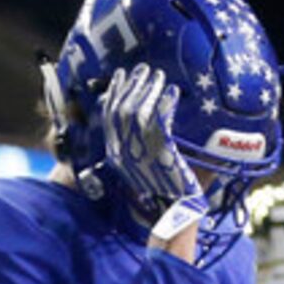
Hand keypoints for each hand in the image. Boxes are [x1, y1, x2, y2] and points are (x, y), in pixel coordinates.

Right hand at [100, 66, 205, 256]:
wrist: (173, 215)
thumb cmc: (164, 194)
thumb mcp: (146, 165)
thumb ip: (145, 143)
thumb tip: (152, 117)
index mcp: (116, 155)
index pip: (109, 118)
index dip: (115, 94)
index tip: (122, 75)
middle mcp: (123, 154)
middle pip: (121, 112)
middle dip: (132, 87)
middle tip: (143, 68)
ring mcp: (141, 155)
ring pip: (138, 115)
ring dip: (149, 92)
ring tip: (159, 77)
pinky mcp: (160, 157)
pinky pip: (160, 126)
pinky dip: (166, 107)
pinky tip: (174, 94)